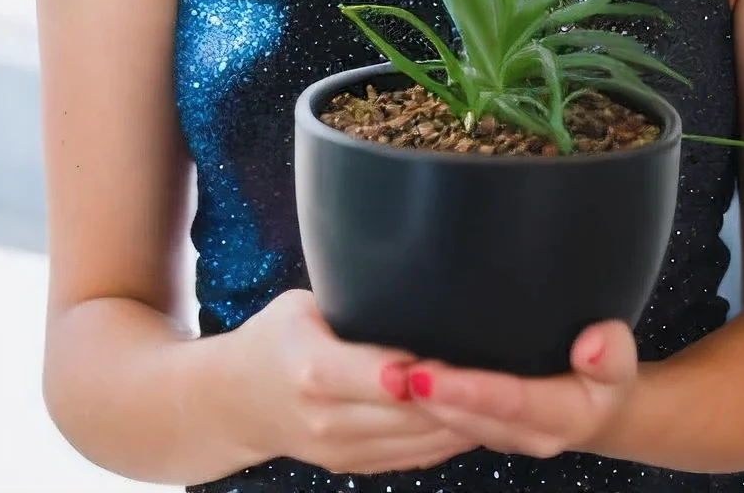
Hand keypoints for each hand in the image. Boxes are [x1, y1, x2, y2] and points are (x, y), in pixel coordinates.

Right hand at [227, 289, 481, 474]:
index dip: (425, 369)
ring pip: (422, 441)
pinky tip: (481, 414)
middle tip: (508, 363)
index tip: (462, 352)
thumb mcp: (302, 305)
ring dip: (467, 418)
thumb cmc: (277, 337)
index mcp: (313, 369)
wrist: (235, 401)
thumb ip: (352, 300)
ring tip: (506, 387)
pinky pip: (417, 457)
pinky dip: (451, 436)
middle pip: (411, 413)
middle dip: (461, 392)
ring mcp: (342, 451)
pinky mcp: (356, 467)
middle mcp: (327, 418)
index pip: (378, 374)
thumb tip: (414, 276)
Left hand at [390, 318, 638, 460]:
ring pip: (452, 430)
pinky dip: (420, 413)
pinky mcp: (484, 433)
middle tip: (389, 373)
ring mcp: (503, 440)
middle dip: (428, 400)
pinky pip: (446, 431)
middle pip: (470, 420)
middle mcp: (528, 436)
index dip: (468, 390)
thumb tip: (593, 344)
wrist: (601, 410)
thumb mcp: (619, 359)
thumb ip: (610, 352)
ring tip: (382, 379)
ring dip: (417, 409)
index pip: (510, 402)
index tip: (426, 372)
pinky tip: (392, 390)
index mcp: (563, 416)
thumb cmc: (606, 372)